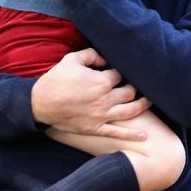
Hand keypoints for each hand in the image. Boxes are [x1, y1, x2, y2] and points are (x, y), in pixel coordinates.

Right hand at [31, 48, 151, 140]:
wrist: (39, 104)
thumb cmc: (56, 80)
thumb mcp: (71, 60)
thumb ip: (92, 55)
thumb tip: (106, 59)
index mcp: (100, 82)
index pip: (119, 75)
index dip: (118, 73)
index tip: (116, 73)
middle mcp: (104, 99)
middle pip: (129, 92)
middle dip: (132, 87)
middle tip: (133, 85)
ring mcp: (101, 115)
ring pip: (130, 111)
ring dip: (143, 106)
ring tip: (150, 101)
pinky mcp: (96, 128)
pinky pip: (117, 132)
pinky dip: (131, 135)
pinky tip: (144, 135)